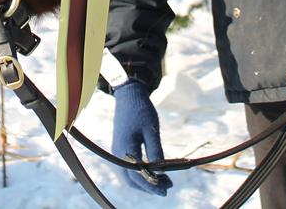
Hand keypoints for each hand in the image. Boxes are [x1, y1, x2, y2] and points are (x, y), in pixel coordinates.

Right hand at [111, 79, 173, 195]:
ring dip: (144, 182)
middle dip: (149, 187)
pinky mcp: (120, 149)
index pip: (138, 175)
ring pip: (129, 176)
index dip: (152, 185)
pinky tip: (153, 173)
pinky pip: (128, 169)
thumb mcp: (152, 130)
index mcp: (125, 149)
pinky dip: (139, 175)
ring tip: (162, 181)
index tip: (167, 188)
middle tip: (167, 187)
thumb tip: (162, 172)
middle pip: (131, 180)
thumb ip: (156, 151)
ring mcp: (117, 152)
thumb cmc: (141, 110)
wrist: (128, 96)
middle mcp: (118, 154)